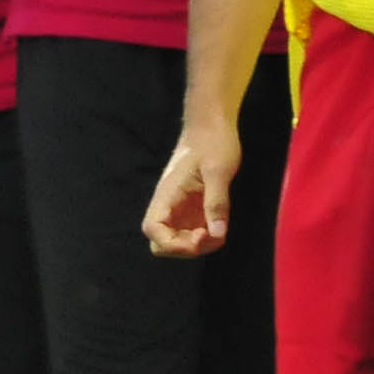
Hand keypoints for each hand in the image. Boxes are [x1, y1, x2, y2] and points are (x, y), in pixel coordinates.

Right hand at [143, 113, 242, 257]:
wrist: (212, 125)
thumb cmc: (213, 142)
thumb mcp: (218, 170)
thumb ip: (217, 202)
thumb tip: (218, 233)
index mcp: (168, 193)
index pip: (153, 229)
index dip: (172, 243)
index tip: (199, 235)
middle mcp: (169, 205)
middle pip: (162, 242)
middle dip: (185, 248)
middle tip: (211, 235)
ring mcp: (180, 209)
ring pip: (178, 241)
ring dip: (198, 246)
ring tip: (219, 232)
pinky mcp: (192, 209)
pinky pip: (192, 233)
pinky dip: (206, 237)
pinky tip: (220, 226)